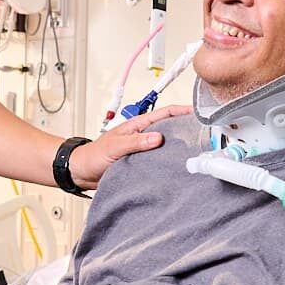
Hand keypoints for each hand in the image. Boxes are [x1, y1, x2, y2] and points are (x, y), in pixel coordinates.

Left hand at [67, 106, 190, 188]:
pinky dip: (169, 165)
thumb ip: (136, 141)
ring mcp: (144, 151)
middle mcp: (143, 137)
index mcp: (138, 126)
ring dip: (178, 150)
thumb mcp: (115, 146)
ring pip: (166, 148)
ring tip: (195, 153)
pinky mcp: (142, 166)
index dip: (182, 111)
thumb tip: (157, 138)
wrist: (82, 173)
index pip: (164, 114)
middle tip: (203, 135)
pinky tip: (178, 170)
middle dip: (186, 130)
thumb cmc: (93, 155)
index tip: (197, 112)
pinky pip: (159, 163)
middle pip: (170, 130)